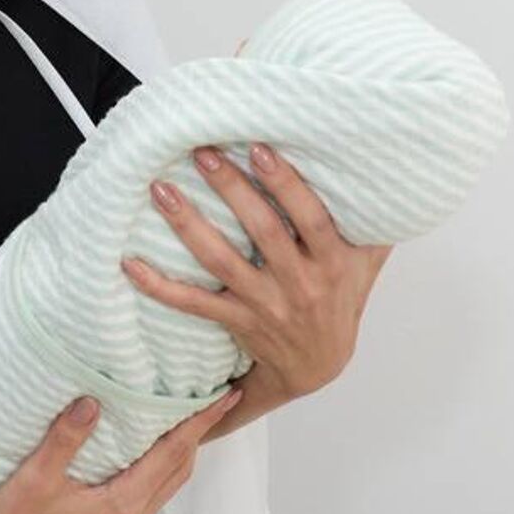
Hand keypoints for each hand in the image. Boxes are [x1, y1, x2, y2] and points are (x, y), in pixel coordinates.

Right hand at [0, 388, 242, 513]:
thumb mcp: (36, 476)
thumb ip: (67, 437)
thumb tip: (93, 401)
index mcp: (120, 505)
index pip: (172, 454)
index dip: (200, 424)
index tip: (225, 400)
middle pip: (177, 472)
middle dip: (196, 437)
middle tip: (212, 404)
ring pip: (163, 492)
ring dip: (177, 459)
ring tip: (183, 428)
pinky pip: (145, 509)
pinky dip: (156, 481)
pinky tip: (143, 467)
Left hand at [123, 143, 392, 405]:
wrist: (319, 365)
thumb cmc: (341, 296)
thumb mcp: (367, 262)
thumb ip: (372, 220)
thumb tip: (383, 166)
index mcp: (333, 262)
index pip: (313, 218)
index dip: (288, 184)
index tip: (260, 148)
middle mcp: (299, 283)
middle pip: (263, 232)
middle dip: (231, 189)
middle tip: (202, 152)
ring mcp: (265, 304)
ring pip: (222, 262)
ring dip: (189, 224)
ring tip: (161, 190)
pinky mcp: (236, 320)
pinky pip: (193, 303)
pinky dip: (160, 286)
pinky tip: (130, 264)